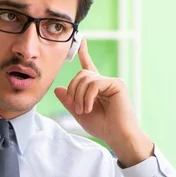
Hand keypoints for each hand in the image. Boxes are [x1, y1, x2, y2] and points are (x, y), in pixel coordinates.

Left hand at [54, 38, 152, 166]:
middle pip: (80, 75)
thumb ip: (69, 101)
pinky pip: (94, 84)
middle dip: (73, 91)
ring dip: (79, 96)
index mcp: (95, 88)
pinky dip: (88, 97)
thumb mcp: (79, 113)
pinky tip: (90, 107)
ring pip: (85, 79)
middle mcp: (103, 82)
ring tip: (84, 110)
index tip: (81, 40)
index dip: (83, 53)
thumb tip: (58, 88)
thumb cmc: (102, 126)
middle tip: (76, 108)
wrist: (117, 136)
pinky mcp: (116, 84)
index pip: (88, 67)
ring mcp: (111, 82)